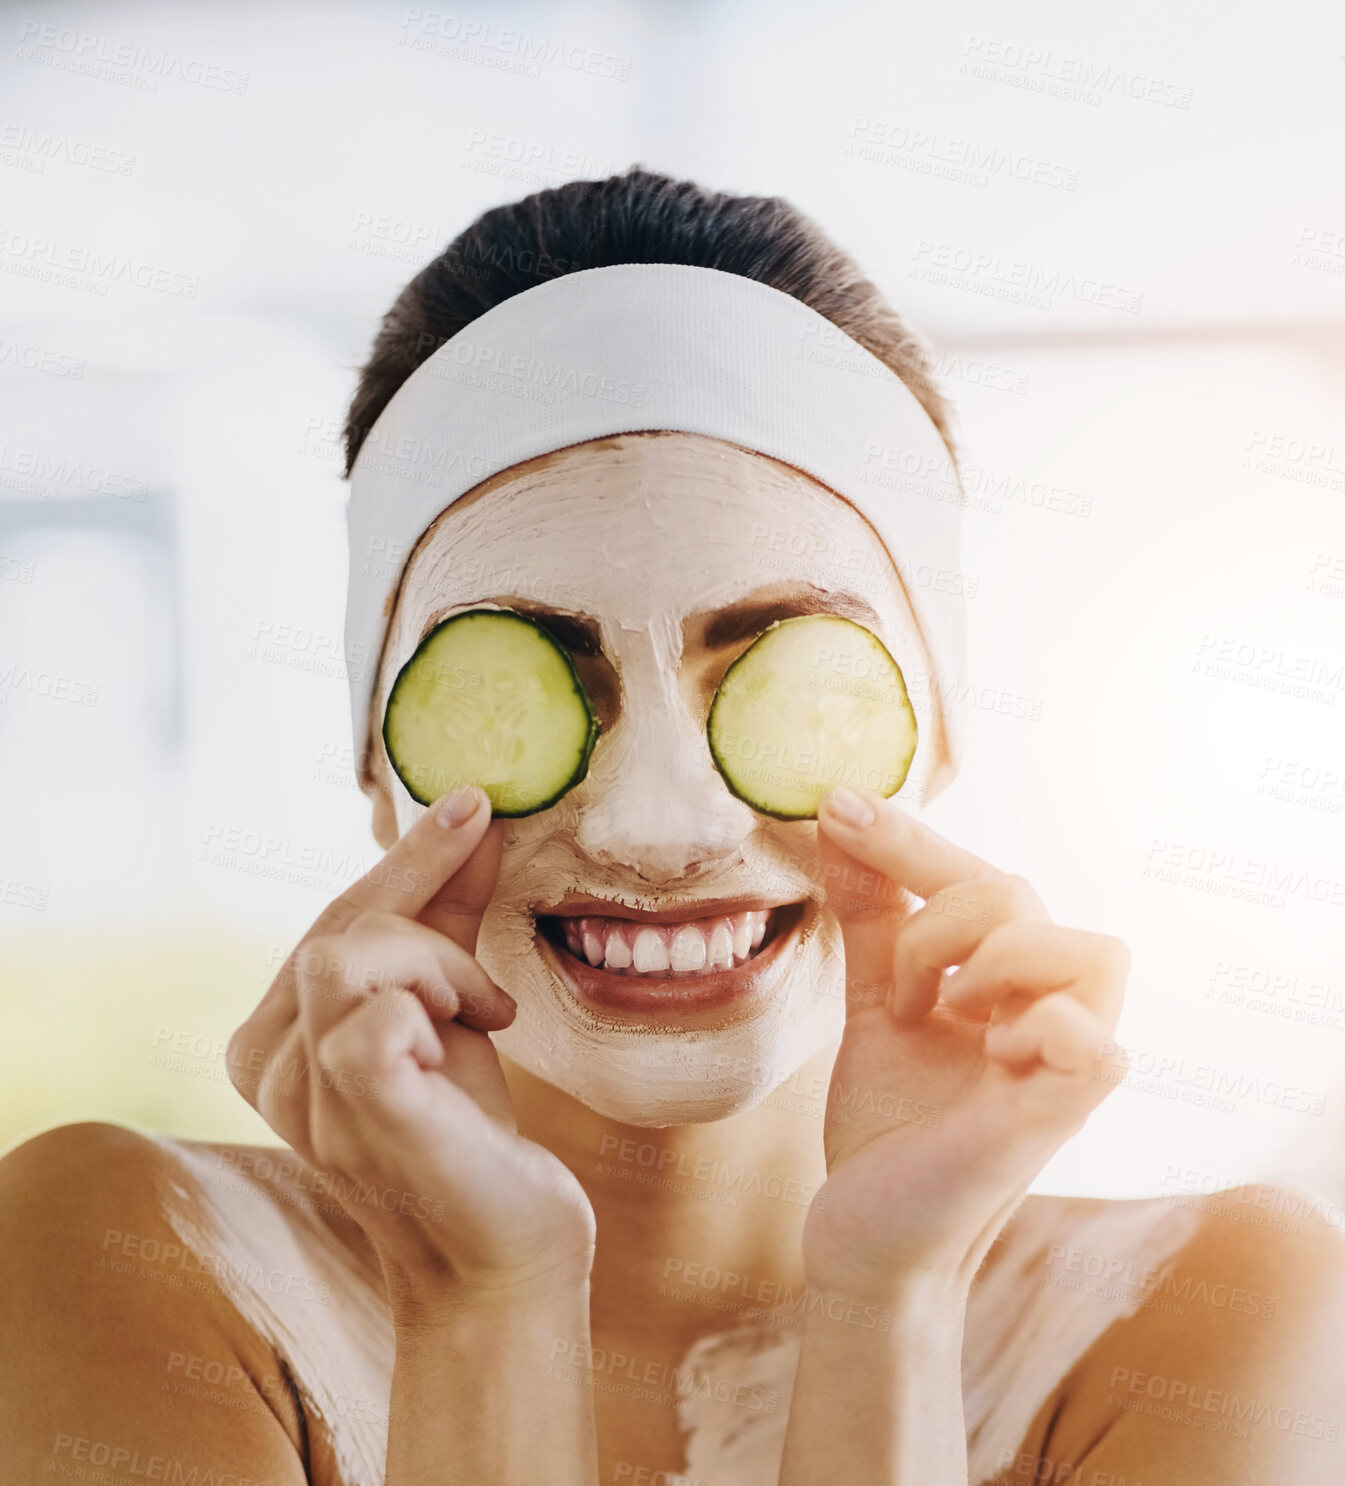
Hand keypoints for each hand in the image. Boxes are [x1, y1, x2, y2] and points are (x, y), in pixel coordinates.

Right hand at [226, 787, 595, 1314]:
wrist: (506, 1245)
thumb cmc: (469, 1127)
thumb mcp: (450, 1002)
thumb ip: (448, 913)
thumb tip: (473, 816)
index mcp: (271, 1040)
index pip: (328, 920)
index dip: (403, 860)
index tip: (471, 803)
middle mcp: (266, 1069)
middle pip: (336, 928)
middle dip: (429, 908)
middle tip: (486, 925)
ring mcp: (304, 1101)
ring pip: (350, 955)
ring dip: (439, 966)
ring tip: (478, 1016)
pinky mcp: (363, 1118)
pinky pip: (376, 1020)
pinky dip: (433, 1007)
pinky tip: (466, 1045)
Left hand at [801, 786, 1129, 1301]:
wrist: (867, 1231)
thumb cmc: (889, 1122)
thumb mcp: (874, 1002)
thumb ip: (871, 917)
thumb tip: (839, 815)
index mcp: (1008, 982)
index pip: (981, 875)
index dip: (911, 838)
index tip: (837, 806)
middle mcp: (1048, 1011)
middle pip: (1023, 894)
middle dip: (936, 916)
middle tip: (896, 987)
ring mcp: (1064, 1064)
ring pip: (1088, 948)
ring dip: (992, 960)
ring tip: (943, 1012)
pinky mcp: (1059, 1115)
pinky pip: (1092, 1040)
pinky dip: (1037, 1025)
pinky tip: (986, 1052)